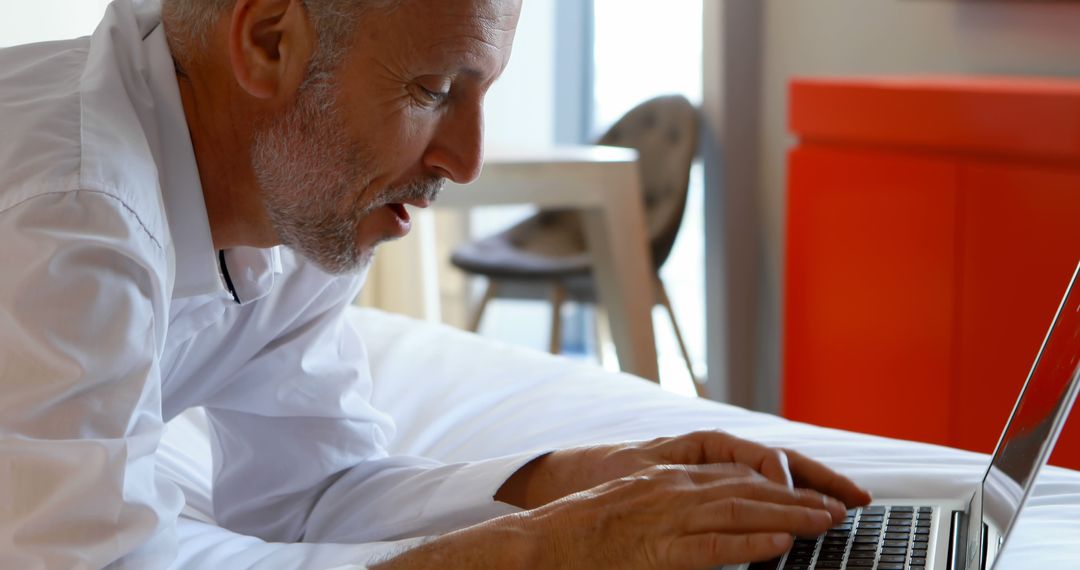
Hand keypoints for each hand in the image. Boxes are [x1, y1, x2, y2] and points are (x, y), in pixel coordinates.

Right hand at [497, 430, 870, 513]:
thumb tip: (714, 516)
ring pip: (740, 511)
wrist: (541, 543)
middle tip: (839, 506)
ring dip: (788, 516)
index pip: (737, 475)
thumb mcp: (635, 504)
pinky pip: (711, 547)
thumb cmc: (584, 531)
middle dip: (798, 496)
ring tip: (825, 523)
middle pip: (748, 487)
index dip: (781, 484)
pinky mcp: (656, 550)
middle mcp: (673, 489)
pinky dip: (749, 545)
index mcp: (669, 477)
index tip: (814, 493)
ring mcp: (665, 517)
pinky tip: (779, 547)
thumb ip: (674, 505)